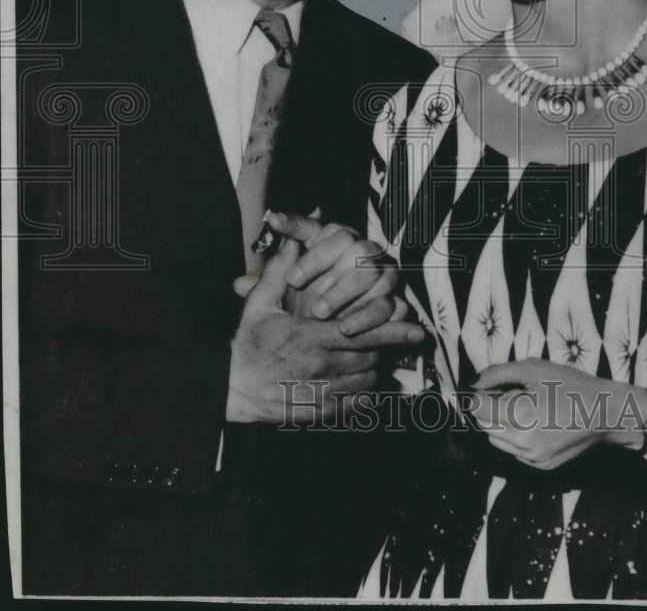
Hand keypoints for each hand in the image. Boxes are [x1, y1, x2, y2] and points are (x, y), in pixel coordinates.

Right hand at [227, 237, 424, 423]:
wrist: (230, 388)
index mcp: (311, 337)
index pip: (362, 332)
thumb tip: (292, 235)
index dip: (392, 330)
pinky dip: (366, 391)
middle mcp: (322, 366)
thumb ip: (280, 268)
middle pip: (371, 354)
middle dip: (388, 343)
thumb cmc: (246, 344)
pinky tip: (365, 381)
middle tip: (411, 337)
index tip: (415, 328)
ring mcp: (323, 391)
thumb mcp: (260, 303)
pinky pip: (357, 402)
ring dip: (375, 363)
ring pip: (367, 376)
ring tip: (376, 352)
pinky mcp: (321, 410)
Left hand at [235, 211, 405, 335]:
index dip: (314, 256)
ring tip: (326, 318)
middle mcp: (363, 251)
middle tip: (312, 306)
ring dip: (350, 296)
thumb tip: (237, 284)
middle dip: (334, 279)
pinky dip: (370, 316)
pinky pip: (391, 303)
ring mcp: (384, 273)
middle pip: (358, 250)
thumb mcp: (284, 294)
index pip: (333, 234)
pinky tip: (348, 329)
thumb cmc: (307, 303)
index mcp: (336, 240)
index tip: (293, 280)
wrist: (335, 331)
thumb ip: (266, 287)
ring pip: (375, 274)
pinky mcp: (396, 299)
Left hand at [472, 359, 646, 470]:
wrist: (606, 414)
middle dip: (488, 409)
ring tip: (522, 408)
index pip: (477, 410)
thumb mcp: (533, 369)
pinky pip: (514, 451)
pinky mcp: (541, 466)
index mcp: (520, 416)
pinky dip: (514, 437)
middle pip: (484, 426)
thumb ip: (498, 374)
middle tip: (508, 394)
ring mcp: (532, 458)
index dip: (477, 396)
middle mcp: (522, 442)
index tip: (485, 387)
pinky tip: (534, 422)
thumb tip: (473, 383)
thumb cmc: (570, 385)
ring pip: (496, 440)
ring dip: (499, 424)